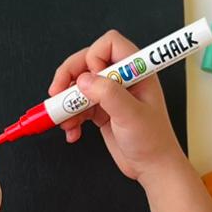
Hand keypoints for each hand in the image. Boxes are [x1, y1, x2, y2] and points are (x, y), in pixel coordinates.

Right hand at [48, 29, 187, 185]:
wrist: (152, 168)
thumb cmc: (153, 141)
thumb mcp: (131, 116)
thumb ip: (108, 94)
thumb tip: (84, 80)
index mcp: (136, 71)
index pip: (110, 44)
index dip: (94, 57)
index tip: (89, 78)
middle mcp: (122, 79)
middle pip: (87, 61)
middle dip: (69, 77)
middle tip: (57, 94)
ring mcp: (110, 95)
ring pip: (78, 85)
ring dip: (66, 102)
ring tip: (65, 121)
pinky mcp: (101, 110)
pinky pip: (77, 106)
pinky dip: (70, 118)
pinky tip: (72, 132)